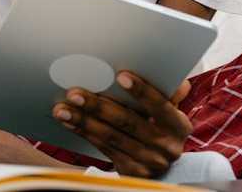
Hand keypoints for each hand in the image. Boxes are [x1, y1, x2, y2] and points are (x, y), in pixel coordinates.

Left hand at [52, 71, 192, 177]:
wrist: (160, 165)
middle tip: (75, 93)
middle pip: (128, 122)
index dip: (142, 91)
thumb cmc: (162, 126)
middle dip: (99, 106)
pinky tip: (70, 122)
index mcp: (178, 126)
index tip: (120, 76)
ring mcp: (148, 162)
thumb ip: (168, 93)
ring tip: (63, 108)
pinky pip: (103, 148)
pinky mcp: (131, 171)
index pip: (160, 105)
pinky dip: (85, 133)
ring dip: (84, 121)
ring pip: (111, 137)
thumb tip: (165, 70)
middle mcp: (166, 146)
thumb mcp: (170, 111)